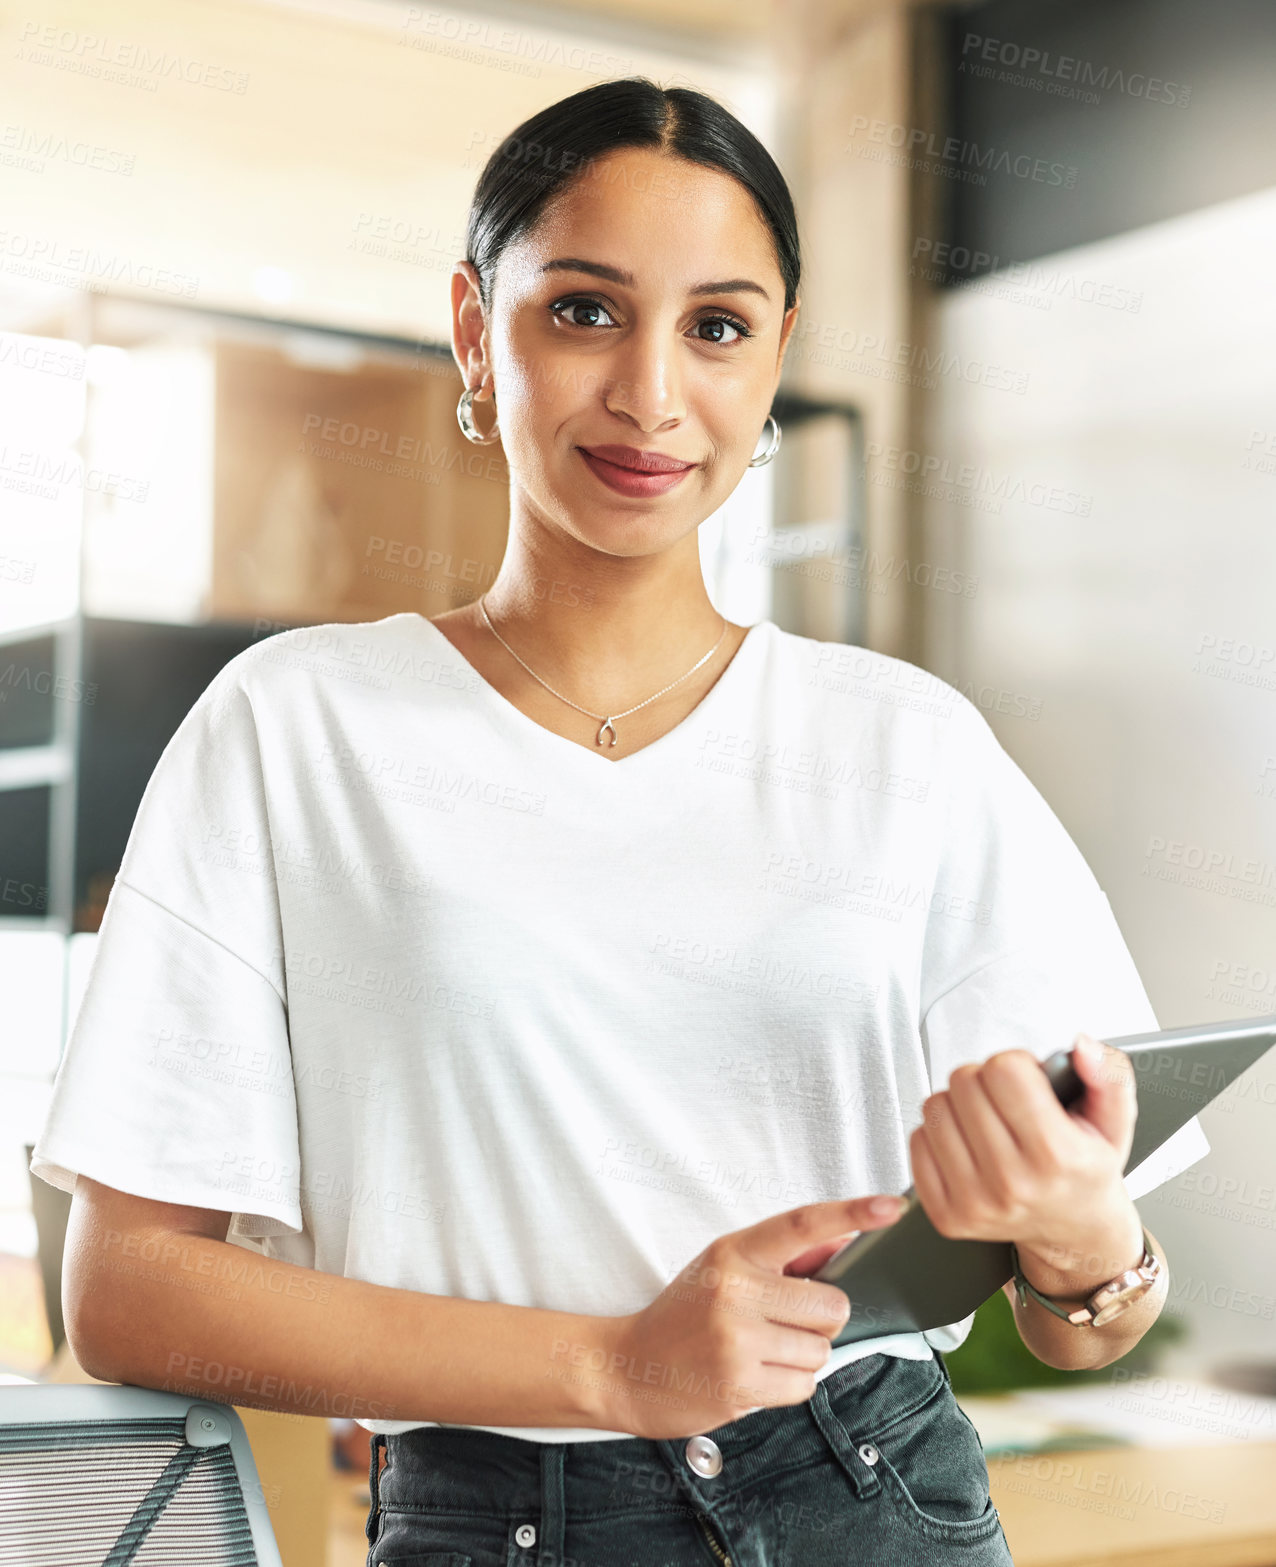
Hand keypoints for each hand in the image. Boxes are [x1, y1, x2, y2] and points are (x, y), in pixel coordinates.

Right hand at [598, 1194, 907, 1439]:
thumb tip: (845, 1241)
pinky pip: (804, 1386)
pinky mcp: (739, 1384)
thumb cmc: (685, 1314)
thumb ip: (784, 1258)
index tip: (891, 1207)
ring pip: (821, 1351)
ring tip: (761, 1352)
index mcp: (734, 1252)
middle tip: (785, 1324)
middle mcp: (736, 1290)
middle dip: (822, 1321)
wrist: (626, 1367)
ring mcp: (737, 1339)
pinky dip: (789, 1386)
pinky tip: (755, 1376)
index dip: (851, 1213)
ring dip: (802, 1357)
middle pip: (833, 1305)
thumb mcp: (724, 1269)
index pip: (802, 1224)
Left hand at [909, 1034, 1143, 1281]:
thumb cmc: (1087, 1170)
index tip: (1029, 1083)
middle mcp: (1013, 1183)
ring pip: (935, 1107)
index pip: (1003, 1069)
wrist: (1075, 1230)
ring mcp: (975, 1203)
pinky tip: (970, 1147)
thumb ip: (1109, 1074)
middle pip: (964, 1082)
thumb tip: (1081, 1049)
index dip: (1017, 1065)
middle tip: (1009, 1104)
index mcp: (1058, 1155)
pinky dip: (940, 1135)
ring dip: (959, 1106)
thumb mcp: (1114, 1120)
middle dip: (986, 1081)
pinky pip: (917, 1141)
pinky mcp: (946, 1215)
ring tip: (990, 1124)